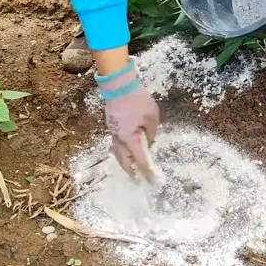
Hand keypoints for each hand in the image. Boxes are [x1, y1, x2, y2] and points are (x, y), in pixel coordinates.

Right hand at [97, 59, 160, 181]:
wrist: (118, 85)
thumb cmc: (137, 99)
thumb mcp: (152, 117)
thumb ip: (151, 133)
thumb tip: (149, 142)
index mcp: (130, 138)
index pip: (141, 160)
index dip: (148, 172)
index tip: (154, 181)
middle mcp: (120, 138)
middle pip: (124, 160)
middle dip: (131, 172)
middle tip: (138, 181)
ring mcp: (113, 132)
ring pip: (117, 152)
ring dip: (124, 162)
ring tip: (131, 168)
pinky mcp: (111, 125)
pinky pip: (116, 143)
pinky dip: (121, 151)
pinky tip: (126, 150)